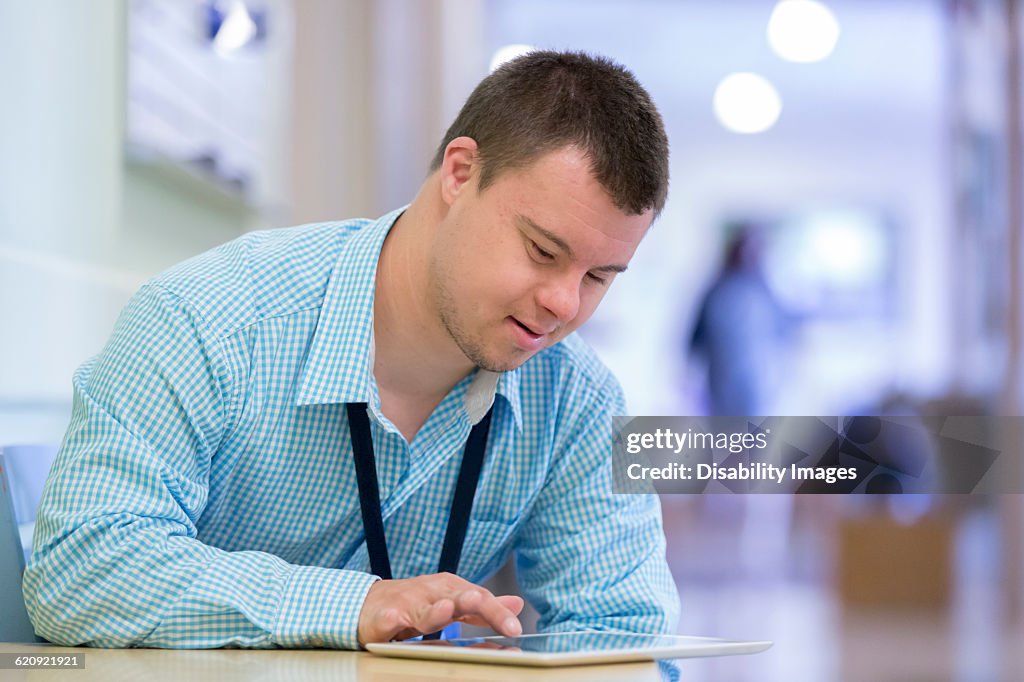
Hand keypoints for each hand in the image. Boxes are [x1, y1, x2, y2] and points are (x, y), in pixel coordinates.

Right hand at [357, 572, 523, 645]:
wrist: (368, 604)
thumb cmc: (414, 605)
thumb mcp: (451, 602)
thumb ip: (482, 607)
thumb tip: (517, 604)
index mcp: (449, 589)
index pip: (478, 597)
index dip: (497, 612)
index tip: (514, 629)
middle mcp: (430, 593)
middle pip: (455, 598)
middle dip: (470, 601)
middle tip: (482, 605)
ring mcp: (406, 604)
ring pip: (422, 610)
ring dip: (434, 611)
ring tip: (446, 610)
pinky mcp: (382, 618)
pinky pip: (387, 621)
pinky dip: (390, 622)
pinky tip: (394, 624)